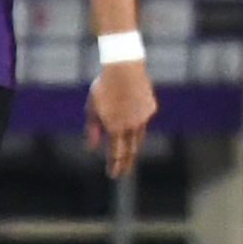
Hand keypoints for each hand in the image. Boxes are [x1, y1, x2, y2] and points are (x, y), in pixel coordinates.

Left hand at [86, 60, 156, 177]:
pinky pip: (142, 119)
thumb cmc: (103, 87)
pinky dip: (137, 121)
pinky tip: (132, 114)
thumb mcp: (92, 109)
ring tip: (129, 150)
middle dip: (126, 162)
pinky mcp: (150, 108)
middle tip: (123, 171)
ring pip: (138, 135)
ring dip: (132, 144)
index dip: (114, 165)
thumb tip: (92, 148)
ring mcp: (143, 117)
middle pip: (130, 150)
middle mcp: (131, 126)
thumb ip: (92, 129)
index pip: (116, 154)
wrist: (124, 68)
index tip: (113, 174)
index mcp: (115, 128)